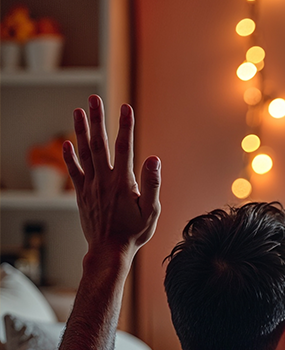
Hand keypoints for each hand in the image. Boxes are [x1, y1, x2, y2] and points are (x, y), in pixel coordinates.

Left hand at [64, 95, 160, 261]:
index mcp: (122, 182)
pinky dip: (69, 156)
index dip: (125, 126)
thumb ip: (152, 183)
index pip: (124, 148)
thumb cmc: (134, 232)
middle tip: (93, 99)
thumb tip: (154, 158)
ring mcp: (90, 186)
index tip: (125, 107)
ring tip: (78, 111)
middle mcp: (103, 180)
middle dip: (97, 119)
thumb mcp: (152, 211)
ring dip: (81, 130)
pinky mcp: (82, 194)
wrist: (109, 251)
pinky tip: (67, 143)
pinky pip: (74, 171)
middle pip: (99, 144)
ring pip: (84, 153)